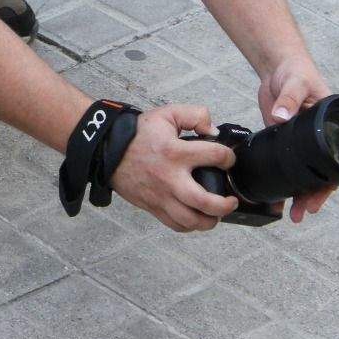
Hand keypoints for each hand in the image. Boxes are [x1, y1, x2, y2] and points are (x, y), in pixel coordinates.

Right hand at [109, 105, 239, 232]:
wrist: (108, 149)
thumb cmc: (138, 133)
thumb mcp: (167, 113)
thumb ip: (195, 115)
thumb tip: (212, 131)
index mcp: (175, 152)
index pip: (214, 156)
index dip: (228, 158)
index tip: (228, 159)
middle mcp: (170, 178)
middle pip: (205, 202)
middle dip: (224, 205)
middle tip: (231, 200)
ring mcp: (161, 196)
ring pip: (190, 221)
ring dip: (209, 221)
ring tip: (216, 214)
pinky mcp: (153, 206)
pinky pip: (175, 225)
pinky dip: (189, 226)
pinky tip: (196, 217)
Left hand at [257, 54, 334, 224]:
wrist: (279, 65)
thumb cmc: (295, 70)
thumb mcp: (295, 83)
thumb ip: (289, 98)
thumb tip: (282, 117)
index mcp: (332, 127)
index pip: (335, 161)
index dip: (328, 183)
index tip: (318, 197)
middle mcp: (319, 138)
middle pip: (320, 174)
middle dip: (312, 196)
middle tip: (302, 213)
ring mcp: (301, 141)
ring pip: (302, 174)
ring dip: (297, 193)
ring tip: (290, 213)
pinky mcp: (283, 139)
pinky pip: (284, 164)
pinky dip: (280, 179)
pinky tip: (274, 195)